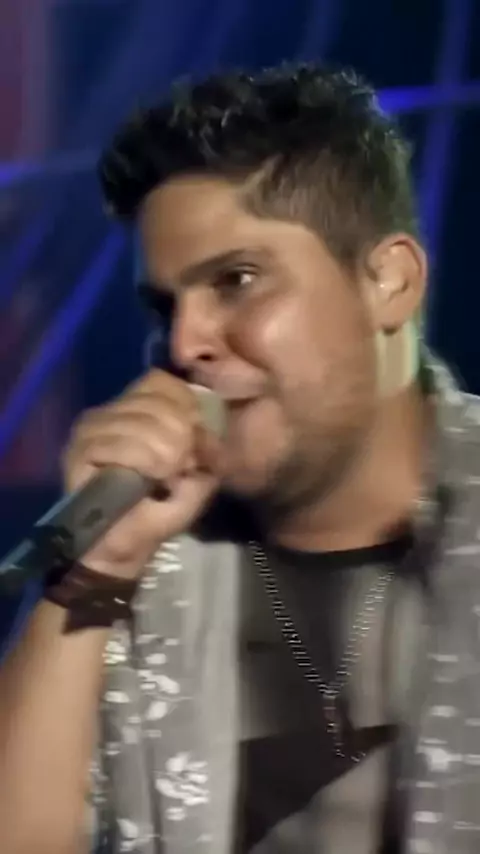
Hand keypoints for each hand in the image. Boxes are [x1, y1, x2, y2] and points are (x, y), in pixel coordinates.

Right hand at [62, 371, 220, 578]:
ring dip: (163, 453)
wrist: (125, 548)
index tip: (194, 441)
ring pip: (140, 421)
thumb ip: (208, 447)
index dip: (186, 407)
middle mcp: (111, 411)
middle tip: (180, 467)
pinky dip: (142, 460)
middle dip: (180, 435)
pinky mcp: (78, 451)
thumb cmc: (160, 509)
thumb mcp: (199, 476)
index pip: (163, 382)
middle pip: (157, 401)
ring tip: (165, 477)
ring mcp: (91, 429)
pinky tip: (150, 478)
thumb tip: (204, 427)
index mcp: (139, 409)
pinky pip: (118, 442)